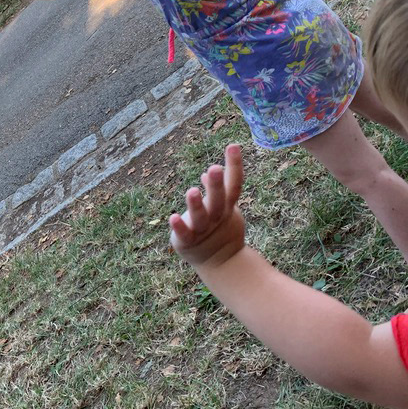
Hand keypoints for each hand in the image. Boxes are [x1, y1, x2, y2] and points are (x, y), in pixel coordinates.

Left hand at [169, 144, 245, 268]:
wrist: (221, 262)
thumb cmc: (221, 228)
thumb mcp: (223, 208)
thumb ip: (218, 189)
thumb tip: (209, 171)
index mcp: (227, 206)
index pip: (234, 184)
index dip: (234, 166)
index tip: (233, 145)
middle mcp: (217, 216)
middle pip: (219, 200)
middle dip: (216, 185)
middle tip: (214, 169)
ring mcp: (203, 229)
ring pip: (200, 217)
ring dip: (196, 205)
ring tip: (192, 190)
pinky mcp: (188, 241)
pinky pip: (184, 234)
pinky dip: (179, 226)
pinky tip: (173, 216)